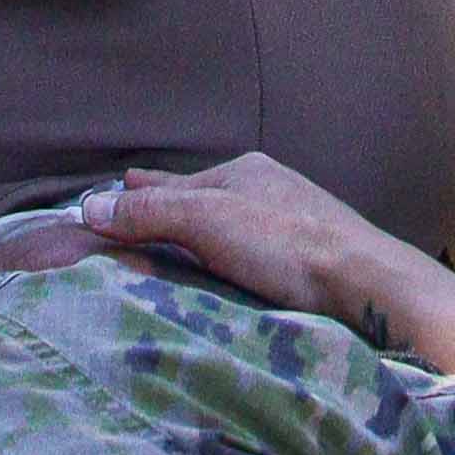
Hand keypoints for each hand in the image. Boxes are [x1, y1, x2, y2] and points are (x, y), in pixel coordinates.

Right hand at [74, 153, 454, 369]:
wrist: (366, 282)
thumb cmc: (286, 245)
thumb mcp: (206, 221)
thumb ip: (150, 213)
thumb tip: (89, 206)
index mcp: (242, 172)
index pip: (175, 183)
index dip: (140, 192)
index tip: (113, 192)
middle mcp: (268, 189)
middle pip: (202, 196)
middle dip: (167, 202)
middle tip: (133, 205)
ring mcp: (293, 219)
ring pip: (231, 219)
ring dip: (199, 227)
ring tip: (174, 236)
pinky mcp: (310, 254)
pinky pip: (253, 245)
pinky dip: (229, 248)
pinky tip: (229, 262)